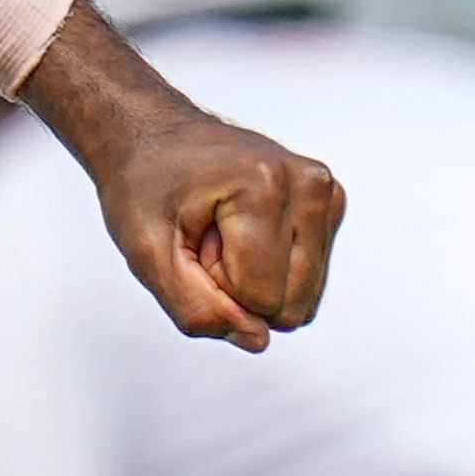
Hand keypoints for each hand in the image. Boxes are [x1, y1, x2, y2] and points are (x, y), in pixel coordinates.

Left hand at [20, 0, 343, 348]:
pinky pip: (306, 281)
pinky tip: (238, 229)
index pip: (260, 298)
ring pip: (302, 299)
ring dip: (252, 279)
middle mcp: (312, 185)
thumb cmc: (144, 186)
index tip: (189, 238)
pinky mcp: (330, 206)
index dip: (213, 283)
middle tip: (203, 237)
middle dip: (237, 286)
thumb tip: (258, 341)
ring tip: (219, 232)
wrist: (152, 134)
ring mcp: (328, 194)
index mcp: (267, 185)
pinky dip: (268, 268)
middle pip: (291, 305)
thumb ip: (194, 307)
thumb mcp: (144, 251)